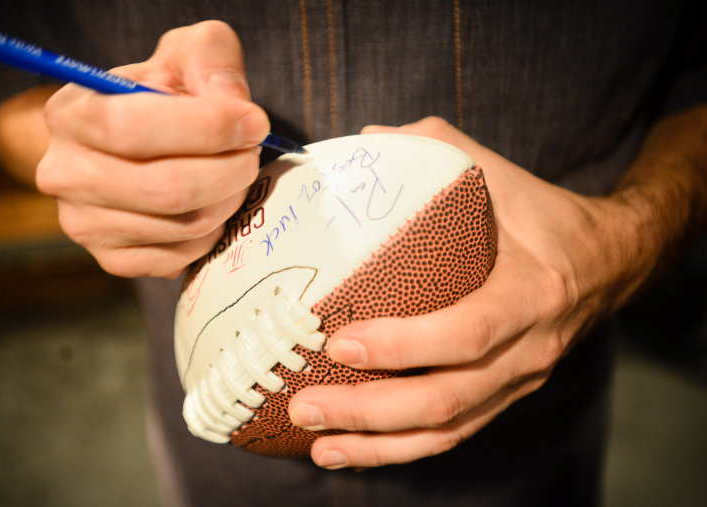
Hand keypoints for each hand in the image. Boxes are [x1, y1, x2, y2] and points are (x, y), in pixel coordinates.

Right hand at [36, 21, 269, 277]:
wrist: (138, 142)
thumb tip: (233, 104)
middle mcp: (66, 175)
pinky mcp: (115, 261)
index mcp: (71, 114)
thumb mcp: (183, 54)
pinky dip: (213, 231)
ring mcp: (87, 225)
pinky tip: (211, 203)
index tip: (254, 122)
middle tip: (252, 153)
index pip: (131, 128)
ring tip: (234, 173)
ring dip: (228, 199)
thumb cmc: (161, 95)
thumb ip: (210, 58)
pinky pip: (184, 256)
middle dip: (229, 170)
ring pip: (183, 226)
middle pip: (165, 189)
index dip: (206, 128)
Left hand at [288, 116, 636, 468]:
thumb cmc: (545, 217)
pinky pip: (453, 434)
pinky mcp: (505, 396)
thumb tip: (365, 139)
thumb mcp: (501, 174)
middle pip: (448, 399)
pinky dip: (401, 448)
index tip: (342, 341)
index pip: (468, 333)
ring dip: (379, 443)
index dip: (406, 344)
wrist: (608, 263)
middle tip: (305, 404)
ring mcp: (518, 382)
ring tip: (320, 444)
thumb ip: (436, 148)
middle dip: (371, 410)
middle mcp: (529, 350)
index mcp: (531, 294)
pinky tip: (353, 449)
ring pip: (447, 430)